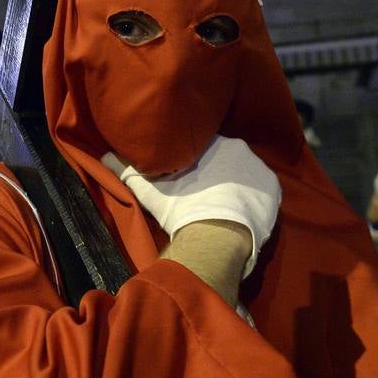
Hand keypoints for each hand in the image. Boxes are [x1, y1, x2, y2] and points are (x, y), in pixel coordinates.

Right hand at [104, 136, 280, 276]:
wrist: (214, 234)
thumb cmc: (181, 207)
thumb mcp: (150, 187)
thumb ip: (127, 169)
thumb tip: (103, 155)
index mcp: (214, 142)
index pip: (207, 147)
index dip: (200, 163)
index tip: (193, 179)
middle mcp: (240, 149)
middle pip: (229, 160)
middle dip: (220, 173)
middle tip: (207, 194)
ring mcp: (260, 169)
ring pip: (247, 176)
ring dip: (239, 187)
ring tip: (225, 207)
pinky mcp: (273, 191)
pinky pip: (264, 193)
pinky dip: (255, 202)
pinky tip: (243, 215)